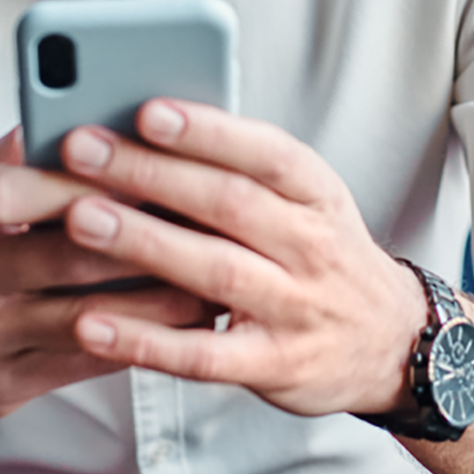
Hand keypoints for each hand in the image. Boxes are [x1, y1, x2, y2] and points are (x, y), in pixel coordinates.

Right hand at [0, 127, 214, 427]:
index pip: (6, 191)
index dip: (75, 179)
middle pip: (62, 255)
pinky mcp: (2, 385)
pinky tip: (184, 322)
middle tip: (209, 218)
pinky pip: (87, 363)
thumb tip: (77, 101)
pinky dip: (142, 341)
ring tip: (215, 274)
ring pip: (87, 317)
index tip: (142, 161)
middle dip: (142, 235)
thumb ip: (10, 155)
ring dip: (158, 298)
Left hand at [54, 100, 429, 417]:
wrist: (393, 343)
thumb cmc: (323, 256)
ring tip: (79, 219)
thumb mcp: (305, 202)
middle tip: (80, 148)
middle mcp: (311, 246)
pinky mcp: (273, 365)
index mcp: (316, 193)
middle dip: (150, 172)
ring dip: (144, 243)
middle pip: (228, 203)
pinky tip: (92, 323)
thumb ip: (239, 169)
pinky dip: (146, 341)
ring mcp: (295, 308)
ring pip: (215, 272)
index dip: (207, 132)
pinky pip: (203, 355)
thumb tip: (146, 122)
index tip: (147, 108)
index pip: (265, 152)